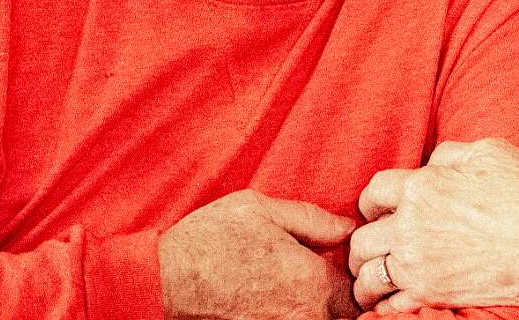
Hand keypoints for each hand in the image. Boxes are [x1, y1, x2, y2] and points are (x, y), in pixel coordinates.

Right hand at [158, 189, 356, 319]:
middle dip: (341, 299)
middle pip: (341, 316)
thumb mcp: (264, 209)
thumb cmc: (211, 239)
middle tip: (329, 276)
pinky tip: (281, 297)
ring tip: (302, 286)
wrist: (161, 281)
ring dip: (319, 308)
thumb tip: (346, 227)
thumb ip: (313, 220)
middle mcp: (300, 315)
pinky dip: (296, 314)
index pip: (356, 292)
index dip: (355, 277)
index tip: (347, 263)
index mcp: (310, 281)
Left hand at [349, 138, 518, 313]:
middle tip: (376, 243)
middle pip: (362, 237)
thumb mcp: (489, 152)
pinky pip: (388, 307)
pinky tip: (390, 301)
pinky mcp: (432, 295)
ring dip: (366, 275)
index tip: (381, 206)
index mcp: (422, 187)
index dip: (374, 199)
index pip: (375, 190)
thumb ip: (451, 155)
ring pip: (367, 275)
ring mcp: (419, 265)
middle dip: (364, 239)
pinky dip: (383, 305)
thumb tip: (433, 164)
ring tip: (375, 276)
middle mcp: (411, 227)